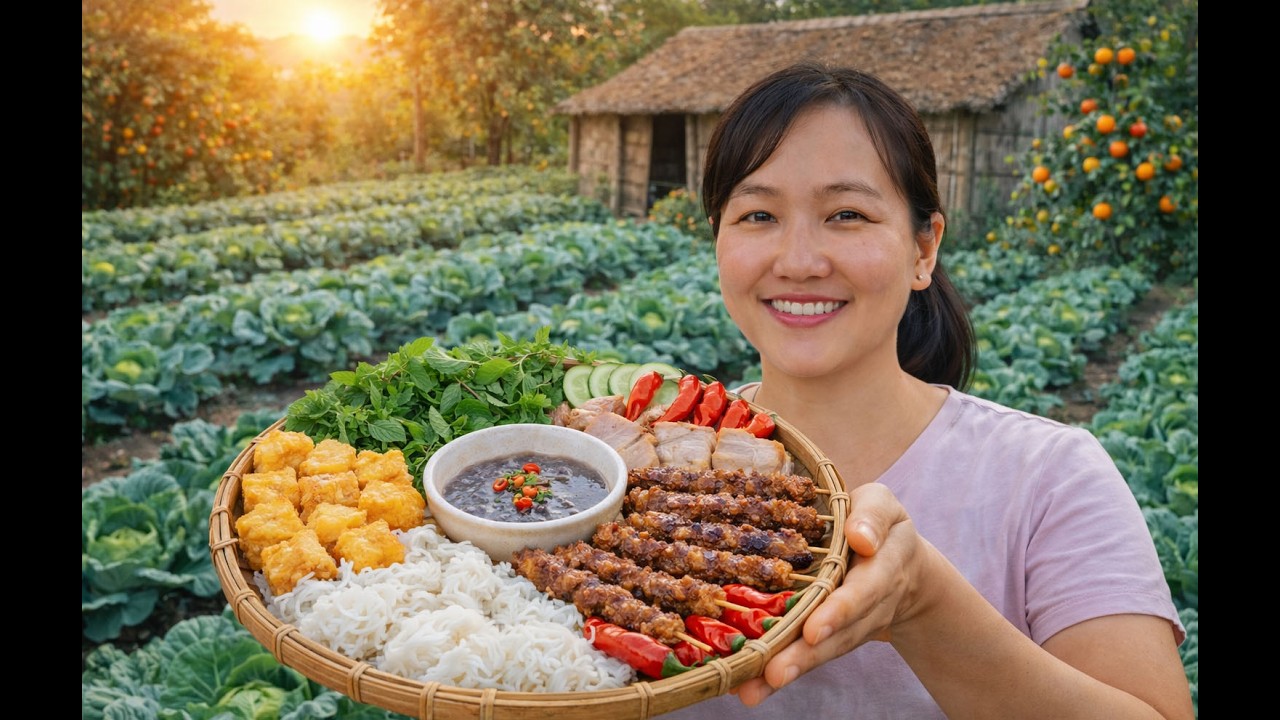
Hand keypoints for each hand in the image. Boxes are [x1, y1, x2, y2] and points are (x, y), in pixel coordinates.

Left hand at [731, 482, 932, 706]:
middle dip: (807, 655)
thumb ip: (872, 516)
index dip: (840, 610)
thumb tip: (861, 538)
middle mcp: (870, 604)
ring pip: (823, 651)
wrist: (901, 563)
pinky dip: (780, 674)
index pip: (864, 590)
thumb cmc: (877, 524)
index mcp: (883, 565)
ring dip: (790, 670)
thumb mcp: (881, 505)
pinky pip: (810, 655)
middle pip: (839, 634)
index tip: (813, 630)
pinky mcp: (832, 637)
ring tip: (753, 690)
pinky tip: (749, 688)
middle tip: (774, 671)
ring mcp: (853, 626)